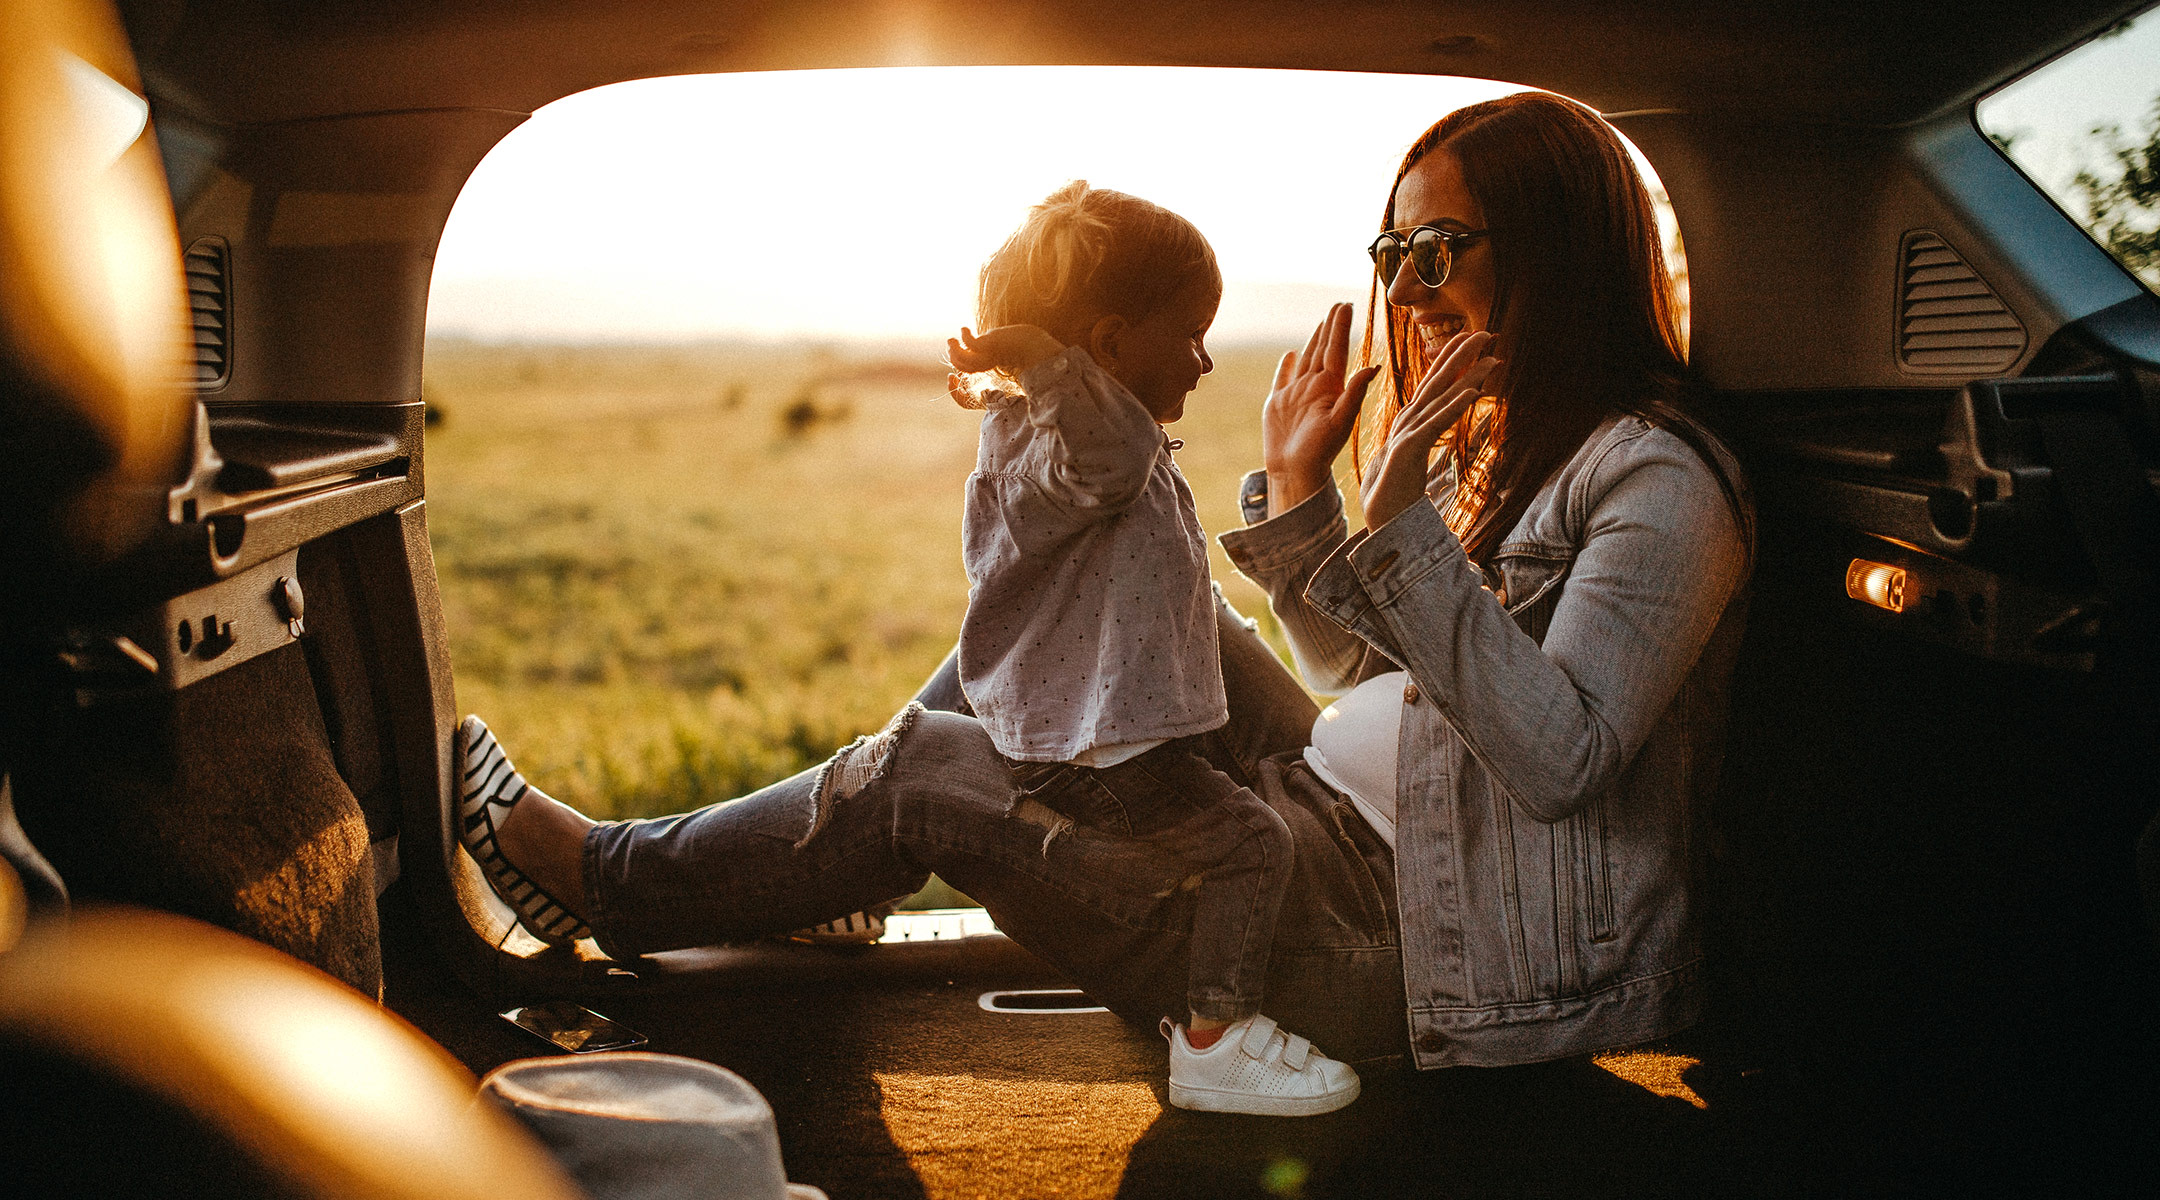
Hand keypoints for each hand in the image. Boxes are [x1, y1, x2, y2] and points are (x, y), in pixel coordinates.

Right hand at [946, 325, 1065, 376]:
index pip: (969, 368)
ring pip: (964, 360)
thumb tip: (988, 338)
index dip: (960, 363)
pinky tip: (964, 330)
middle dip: (954, 357)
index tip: (955, 352)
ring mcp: (988, 355)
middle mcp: (987, 363)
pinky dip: (964, 338)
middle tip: (950, 344)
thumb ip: (994, 344)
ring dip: (954, 350)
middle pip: (964, 366)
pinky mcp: (990, 346)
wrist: (1035, 343)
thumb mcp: (1004, 343)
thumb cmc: (1023, 342)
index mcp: (989, 364)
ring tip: (950, 340)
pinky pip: (971, 346)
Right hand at [1262, 303, 1379, 517]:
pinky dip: (1286, 365)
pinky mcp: (1278, 403)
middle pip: (1324, 349)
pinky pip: (1283, 377)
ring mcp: (1296, 394)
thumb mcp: (1340, 422)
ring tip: (1321, 321)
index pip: (1337, 350)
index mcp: (1330, 387)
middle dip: (1331, 327)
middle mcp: (1315, 387)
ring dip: (1314, 339)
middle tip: (1339, 304)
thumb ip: (1354, 394)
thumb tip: (1373, 366)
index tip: (1347, 305)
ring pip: (1307, 358)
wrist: (1294, 472)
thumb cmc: (1320, 451)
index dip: (1341, 327)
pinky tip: (1290, 353)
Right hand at [1357, 330, 1499, 530]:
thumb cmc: (1395, 494)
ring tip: (1488, 354)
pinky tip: (1473, 391)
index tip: (1472, 340)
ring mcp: (1408, 433)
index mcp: (1410, 422)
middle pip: (1437, 380)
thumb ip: (1423, 440)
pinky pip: (1437, 424)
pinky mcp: (1410, 449)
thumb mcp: (1411, 459)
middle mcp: (1408, 421)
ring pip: (1441, 396)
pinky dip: (1455, 406)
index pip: (1432, 383)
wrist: (1380, 521)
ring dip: (1466, 373)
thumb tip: (1434, 432)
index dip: (1452, 360)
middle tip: (1485, 331)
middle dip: (1462, 354)